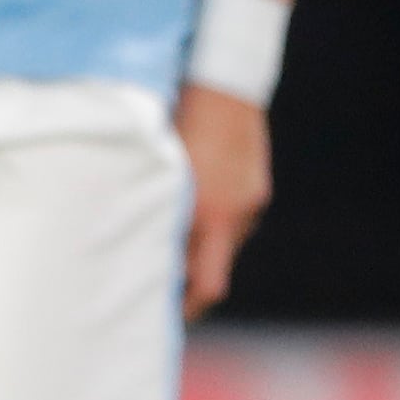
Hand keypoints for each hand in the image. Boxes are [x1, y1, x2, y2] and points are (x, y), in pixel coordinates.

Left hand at [175, 83, 270, 317]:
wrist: (220, 82)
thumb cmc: (173, 123)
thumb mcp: (158, 175)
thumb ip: (155, 212)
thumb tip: (140, 248)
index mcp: (210, 216)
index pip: (208, 286)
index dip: (191, 308)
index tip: (171, 317)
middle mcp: (238, 213)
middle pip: (216, 263)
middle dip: (191, 273)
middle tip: (161, 278)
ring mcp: (252, 196)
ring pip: (225, 236)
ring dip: (203, 239)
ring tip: (174, 227)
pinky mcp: (258, 181)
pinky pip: (236, 211)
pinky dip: (215, 214)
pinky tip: (197, 196)